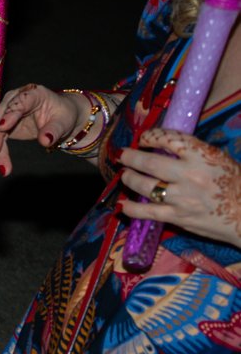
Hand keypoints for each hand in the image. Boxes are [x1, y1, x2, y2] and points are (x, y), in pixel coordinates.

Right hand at [0, 83, 84, 174]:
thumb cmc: (62, 116)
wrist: (58, 119)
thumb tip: (45, 140)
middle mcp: (14, 101)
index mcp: (32, 94)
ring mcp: (5, 113)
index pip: (19, 102)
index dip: (10, 114)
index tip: (4, 127)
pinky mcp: (1, 126)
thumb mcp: (63, 122)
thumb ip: (54, 130)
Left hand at [117, 130, 240, 247]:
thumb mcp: (219, 160)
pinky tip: (123, 204)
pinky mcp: (177, 217)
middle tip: (123, 155)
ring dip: (129, 178)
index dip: (152, 136)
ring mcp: (181, 197)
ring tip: (126, 175)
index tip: (144, 138)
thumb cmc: (236, 184)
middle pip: (149, 162)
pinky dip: (131, 208)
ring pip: (144, 185)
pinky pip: (147, 212)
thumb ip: (194, 153)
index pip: (170, 139)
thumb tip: (166, 146)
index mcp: (203, 157)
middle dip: (131, 157)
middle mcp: (189, 175)